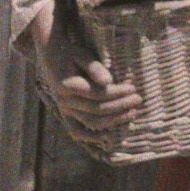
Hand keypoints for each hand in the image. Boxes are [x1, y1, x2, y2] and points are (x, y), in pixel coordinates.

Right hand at [27, 0, 142, 138]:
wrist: (52, 56)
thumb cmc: (70, 53)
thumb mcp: (82, 54)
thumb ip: (94, 68)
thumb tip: (108, 82)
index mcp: (67, 85)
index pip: (98, 94)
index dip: (117, 93)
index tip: (133, 88)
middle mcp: (64, 100)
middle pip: (97, 109)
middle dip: (120, 106)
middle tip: (138, 99)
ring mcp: (64, 110)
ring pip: (91, 121)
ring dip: (114, 120)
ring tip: (132, 113)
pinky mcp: (65, 115)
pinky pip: (77, 131)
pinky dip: (91, 137)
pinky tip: (108, 136)